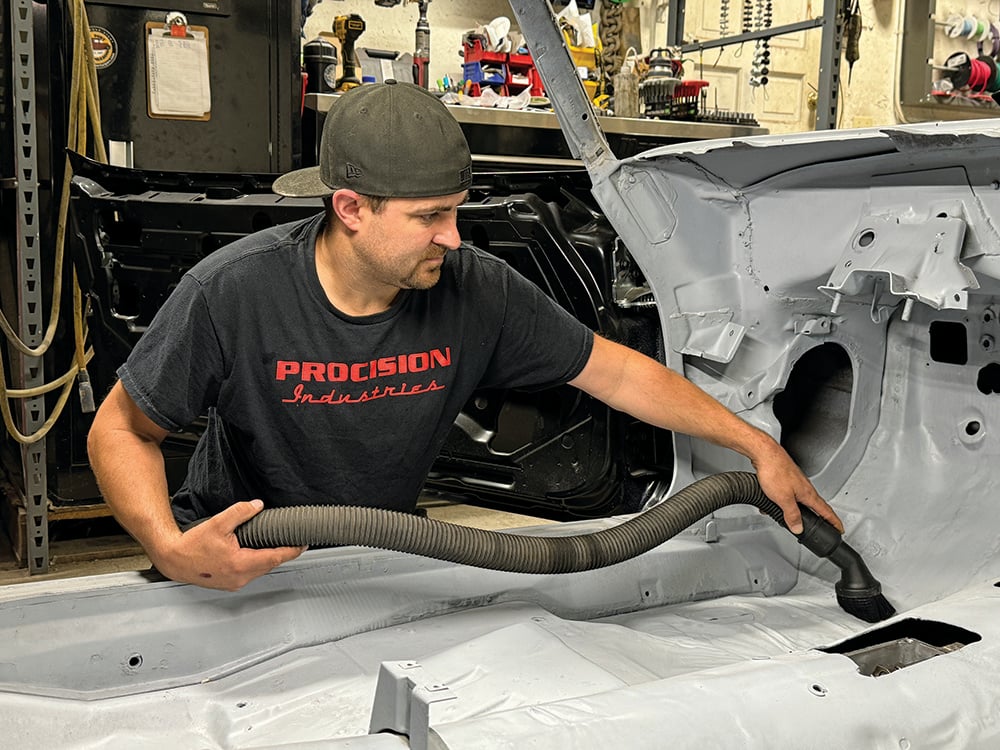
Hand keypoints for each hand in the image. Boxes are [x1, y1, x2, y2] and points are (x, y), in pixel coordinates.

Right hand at [150, 499, 306, 590]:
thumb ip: (240, 512)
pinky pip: (251, 573)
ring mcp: (235, 583)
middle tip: (295, 541)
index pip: (275, 557)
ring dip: (270, 558)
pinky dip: (258, 563)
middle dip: (283, 552)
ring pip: (261, 570)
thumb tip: (257, 505)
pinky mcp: (230, 583)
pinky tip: (258, 553)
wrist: (174, 560)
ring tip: (278, 544)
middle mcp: (239, 577)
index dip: (292, 550)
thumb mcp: (218, 523)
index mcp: (240, 564)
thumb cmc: (191, 545)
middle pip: (270, 564)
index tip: (304, 544)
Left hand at [751, 443, 843, 534]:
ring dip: (798, 511)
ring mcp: (796, 482)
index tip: (840, 529)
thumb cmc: (775, 471)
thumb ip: (792, 515)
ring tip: (795, 519)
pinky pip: (789, 494)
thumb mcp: (783, 499)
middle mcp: (804, 487)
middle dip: (819, 517)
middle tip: (823, 526)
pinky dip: (785, 502)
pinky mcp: (786, 478)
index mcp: (808, 494)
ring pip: (801, 500)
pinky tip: (776, 504)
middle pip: (815, 506)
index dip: (834, 522)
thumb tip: (798, 528)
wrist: (765, 453)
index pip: (826, 511)